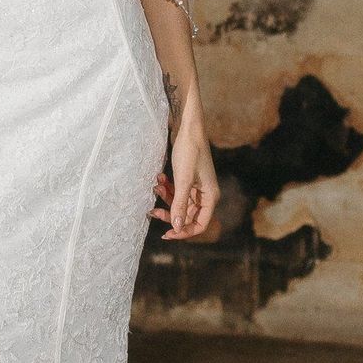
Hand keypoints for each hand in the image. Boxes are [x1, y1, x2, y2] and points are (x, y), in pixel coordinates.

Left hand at [151, 126, 219, 240]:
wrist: (188, 128)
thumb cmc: (189, 151)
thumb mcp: (183, 180)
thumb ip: (179, 204)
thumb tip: (176, 227)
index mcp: (210, 196)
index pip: (199, 224)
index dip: (183, 232)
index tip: (166, 234)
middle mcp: (205, 194)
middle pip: (187, 216)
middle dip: (170, 213)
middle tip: (152, 210)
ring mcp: (196, 187)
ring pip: (180, 204)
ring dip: (166, 198)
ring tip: (155, 186)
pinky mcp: (188, 179)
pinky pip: (177, 192)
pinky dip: (167, 188)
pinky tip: (159, 178)